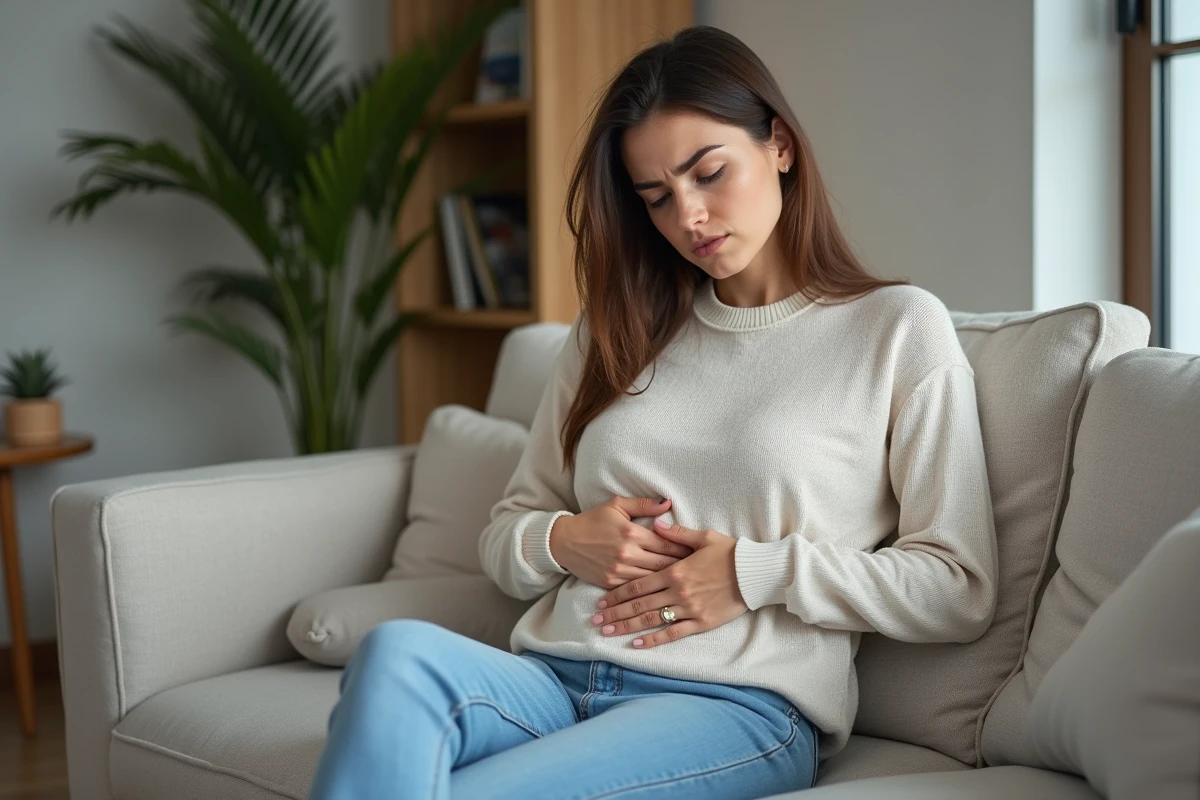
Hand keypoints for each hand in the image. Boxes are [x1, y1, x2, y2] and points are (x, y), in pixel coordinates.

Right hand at [549, 496, 693, 589]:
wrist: (564, 541)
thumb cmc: (592, 520)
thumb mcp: (616, 505)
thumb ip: (644, 505)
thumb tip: (668, 503)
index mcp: (632, 533)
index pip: (667, 543)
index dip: (685, 548)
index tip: (698, 552)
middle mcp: (627, 553)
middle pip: (664, 563)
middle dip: (683, 567)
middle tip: (699, 570)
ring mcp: (619, 571)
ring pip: (653, 579)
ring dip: (669, 580)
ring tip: (686, 581)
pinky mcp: (611, 583)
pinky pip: (637, 588)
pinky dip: (650, 589)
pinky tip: (663, 590)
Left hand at [590, 517, 748, 648]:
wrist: (755, 573)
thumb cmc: (731, 553)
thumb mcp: (704, 537)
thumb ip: (677, 533)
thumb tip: (656, 524)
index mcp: (675, 570)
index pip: (638, 584)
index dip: (617, 594)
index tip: (601, 601)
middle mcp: (677, 591)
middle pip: (639, 605)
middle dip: (616, 613)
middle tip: (596, 621)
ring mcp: (688, 609)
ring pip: (651, 621)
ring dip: (627, 627)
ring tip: (608, 632)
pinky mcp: (701, 622)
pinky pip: (673, 633)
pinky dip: (653, 640)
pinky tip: (636, 644)